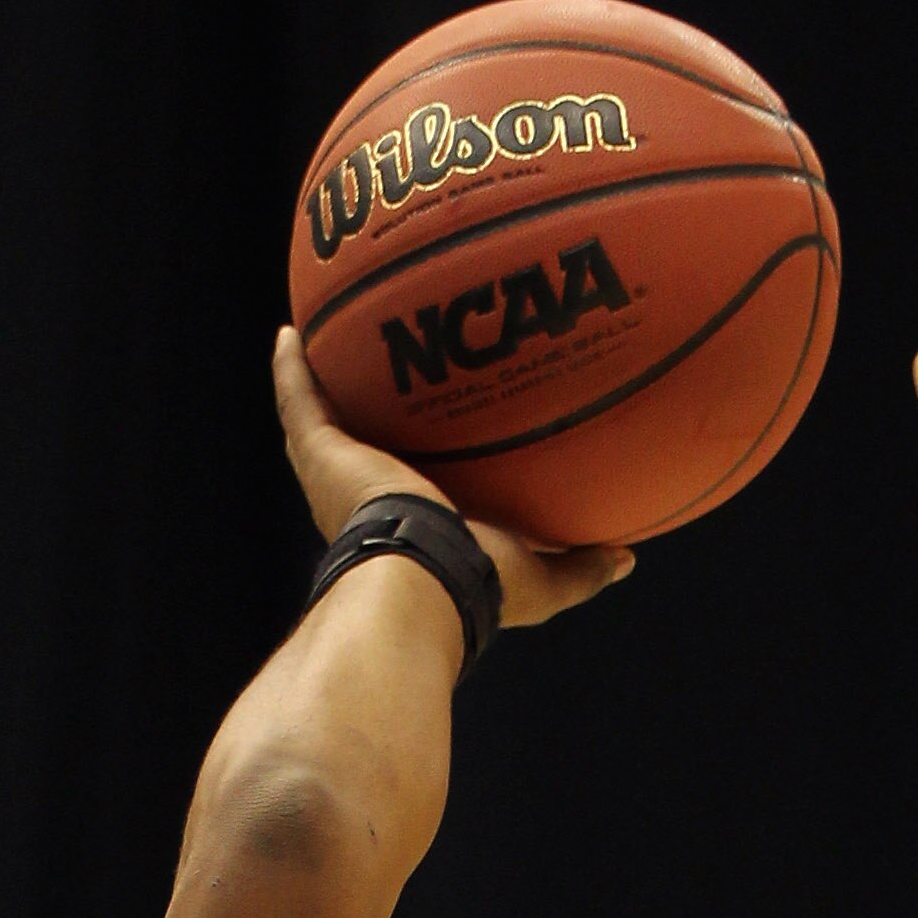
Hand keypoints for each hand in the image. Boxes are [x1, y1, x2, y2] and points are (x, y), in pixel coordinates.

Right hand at [273, 330, 632, 629]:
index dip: (432, 462)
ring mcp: (341, 478)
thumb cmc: (481, 586)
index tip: (447, 429)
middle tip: (386, 370)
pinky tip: (291, 331)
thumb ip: (579, 565)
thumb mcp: (543, 578)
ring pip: (325, 422)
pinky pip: (299, 401)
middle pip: (370, 448)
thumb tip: (626, 557)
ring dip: (324, 382)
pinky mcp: (320, 457)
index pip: (424, 488)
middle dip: (374, 415)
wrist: (426, 579)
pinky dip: (292, 368)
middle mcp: (374, 504)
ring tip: (324, 337)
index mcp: (423, 528)